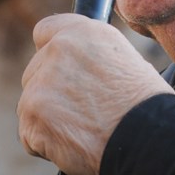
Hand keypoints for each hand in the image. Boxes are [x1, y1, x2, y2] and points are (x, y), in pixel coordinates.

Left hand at [17, 13, 174, 174]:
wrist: (144, 136)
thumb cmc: (143, 103)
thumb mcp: (123, 58)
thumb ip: (89, 54)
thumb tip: (73, 64)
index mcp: (83, 32)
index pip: (45, 31)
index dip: (50, 50)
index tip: (56, 67)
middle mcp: (57, 51)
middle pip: (35, 71)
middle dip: (50, 90)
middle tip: (81, 109)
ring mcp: (40, 85)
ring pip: (31, 104)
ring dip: (49, 118)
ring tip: (84, 128)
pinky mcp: (32, 117)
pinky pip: (30, 134)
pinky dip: (46, 144)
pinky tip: (75, 142)